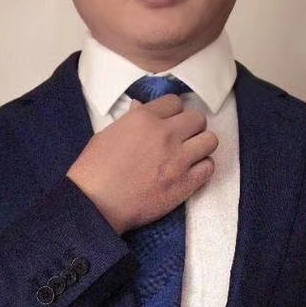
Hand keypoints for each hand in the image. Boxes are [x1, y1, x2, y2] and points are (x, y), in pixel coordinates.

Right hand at [66, 93, 217, 234]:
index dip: (172, 113)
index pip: (175, 102)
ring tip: (189, 155)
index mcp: (144, 118)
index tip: (168, 123)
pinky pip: (209, 167)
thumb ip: (131, 120)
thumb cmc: (95, 170)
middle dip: (190, 127)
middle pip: (198, 118)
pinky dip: (202, 168)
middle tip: (181, 139)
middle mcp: (165, 134)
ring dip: (201, 146)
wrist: (96, 204)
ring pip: (210, 140)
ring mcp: (178, 159)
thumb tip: (141, 109)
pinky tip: (190, 173)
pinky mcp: (185, 183)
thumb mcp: (108, 133)